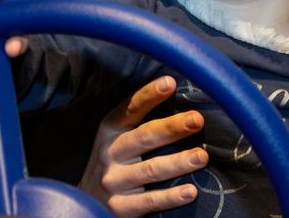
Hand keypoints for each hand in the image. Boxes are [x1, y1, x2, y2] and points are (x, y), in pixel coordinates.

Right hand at [79, 76, 207, 216]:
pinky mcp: (119, 208)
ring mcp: (114, 182)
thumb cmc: (114, 163)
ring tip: (202, 156)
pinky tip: (190, 191)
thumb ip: (141, 123)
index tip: (170, 83)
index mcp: (110, 131)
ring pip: (150, 169)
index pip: (130, 109)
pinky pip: (149, 201)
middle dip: (172, 127)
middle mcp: (110, 154)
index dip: (149, 95)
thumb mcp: (118, 139)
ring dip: (178, 162)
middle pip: (144, 137)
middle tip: (197, 120)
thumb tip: (181, 101)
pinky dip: (171, 197)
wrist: (87, 203)